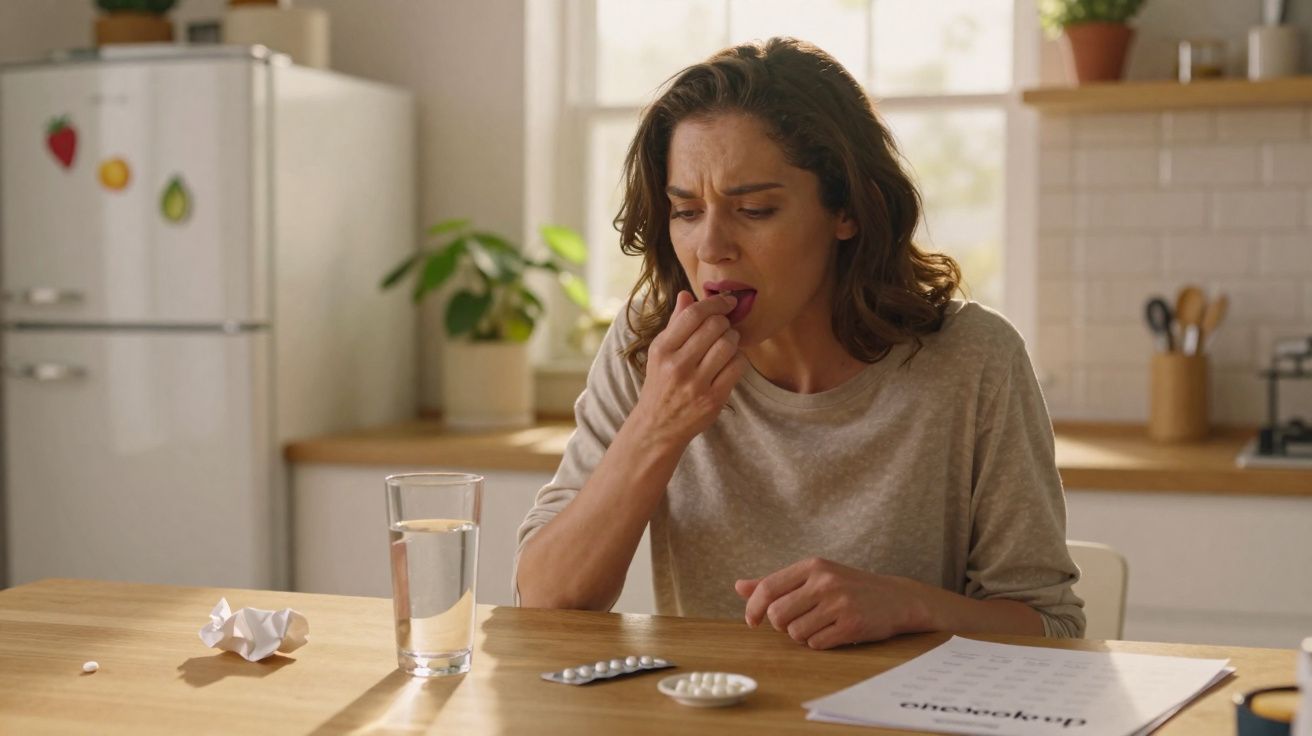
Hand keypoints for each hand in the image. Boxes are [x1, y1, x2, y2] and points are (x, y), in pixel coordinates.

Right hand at [631, 291, 748, 448]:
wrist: (658, 425)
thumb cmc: (661, 383)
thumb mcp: (660, 352)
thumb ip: (675, 323)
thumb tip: (687, 295)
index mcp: (662, 349)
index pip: (693, 315)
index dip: (714, 303)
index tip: (726, 301)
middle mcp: (677, 366)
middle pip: (714, 327)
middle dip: (724, 322)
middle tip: (724, 326)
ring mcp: (696, 384)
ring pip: (728, 345)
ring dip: (733, 339)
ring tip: (727, 343)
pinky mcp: (714, 399)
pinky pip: (737, 367)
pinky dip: (738, 359)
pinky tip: (730, 361)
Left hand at [734, 558, 927, 649]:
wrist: (896, 598)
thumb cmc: (847, 587)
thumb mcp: (814, 577)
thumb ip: (776, 583)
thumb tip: (739, 586)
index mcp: (812, 566)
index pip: (768, 588)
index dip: (753, 609)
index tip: (752, 622)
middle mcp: (825, 581)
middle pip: (778, 616)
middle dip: (782, 625)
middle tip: (798, 621)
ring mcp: (839, 603)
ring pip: (795, 633)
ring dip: (802, 635)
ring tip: (820, 624)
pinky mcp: (851, 625)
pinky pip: (816, 644)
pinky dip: (819, 643)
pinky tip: (833, 632)